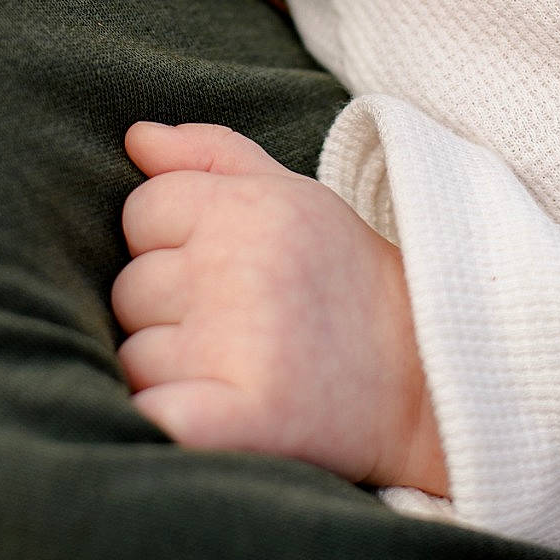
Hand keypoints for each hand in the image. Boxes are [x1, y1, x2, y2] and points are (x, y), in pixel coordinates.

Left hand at [113, 120, 446, 495]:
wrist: (428, 381)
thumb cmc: (345, 280)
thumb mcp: (294, 196)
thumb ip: (212, 155)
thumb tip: (136, 136)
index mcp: (251, 208)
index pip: (143, 212)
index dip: (173, 243)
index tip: (225, 270)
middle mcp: (240, 268)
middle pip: (131, 288)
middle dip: (169, 310)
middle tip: (240, 326)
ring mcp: (239, 345)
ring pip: (137, 359)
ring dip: (173, 373)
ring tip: (240, 371)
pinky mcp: (243, 418)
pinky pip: (154, 415)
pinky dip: (167, 423)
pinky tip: (210, 419)